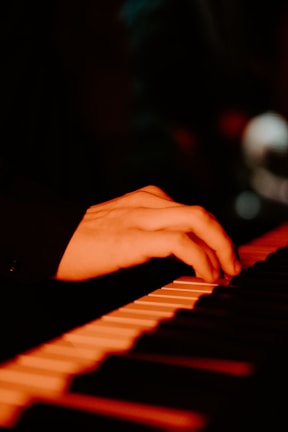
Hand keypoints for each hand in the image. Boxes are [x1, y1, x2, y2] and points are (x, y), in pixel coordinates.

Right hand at [55, 185, 241, 282]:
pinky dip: (200, 259)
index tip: (221, 258)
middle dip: (225, 241)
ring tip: (224, 274)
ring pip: (198, 221)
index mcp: (147, 199)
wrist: (47, 237)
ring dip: (220, 250)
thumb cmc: (83, 239)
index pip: (193, 213)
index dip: (214, 236)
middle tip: (233, 266)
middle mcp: (148, 202)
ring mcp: (140, 217)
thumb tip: (178, 253)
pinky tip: (205, 275)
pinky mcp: (132, 238)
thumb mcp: (123, 227)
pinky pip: (180, 243)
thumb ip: (149, 232)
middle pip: (202, 214)